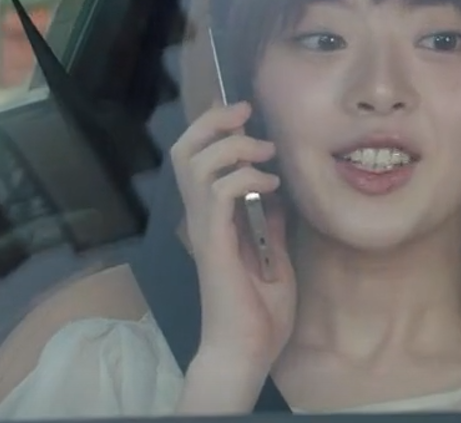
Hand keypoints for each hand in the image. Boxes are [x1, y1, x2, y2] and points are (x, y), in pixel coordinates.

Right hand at [167, 101, 295, 411]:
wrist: (248, 348)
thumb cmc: (260, 308)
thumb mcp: (275, 252)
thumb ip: (270, 220)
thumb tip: (275, 191)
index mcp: (213, 216)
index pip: (196, 156)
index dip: (212, 125)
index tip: (245, 111)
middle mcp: (201, 217)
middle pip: (185, 150)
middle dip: (213, 121)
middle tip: (247, 115)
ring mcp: (205, 229)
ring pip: (197, 164)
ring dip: (234, 146)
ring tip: (265, 153)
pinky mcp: (214, 244)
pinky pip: (221, 193)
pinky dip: (246, 177)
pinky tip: (269, 186)